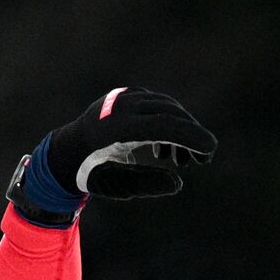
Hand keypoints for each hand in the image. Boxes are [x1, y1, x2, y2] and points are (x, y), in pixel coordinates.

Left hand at [15, 87, 217, 223]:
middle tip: (203, 161)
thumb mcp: (116, 185)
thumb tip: (177, 183)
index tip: (210, 150)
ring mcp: (124, 96)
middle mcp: (119, 106)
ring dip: (181, 133)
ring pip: (167, 108)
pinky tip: (166, 152)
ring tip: (182, 162)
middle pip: (170, 113)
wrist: (69, 150)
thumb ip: (145, 184)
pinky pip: (158, 106)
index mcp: (114, 128)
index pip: (163, 125)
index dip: (190, 136)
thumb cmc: (92, 172)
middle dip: (191, 136)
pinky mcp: (129, 94)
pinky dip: (170, 124)